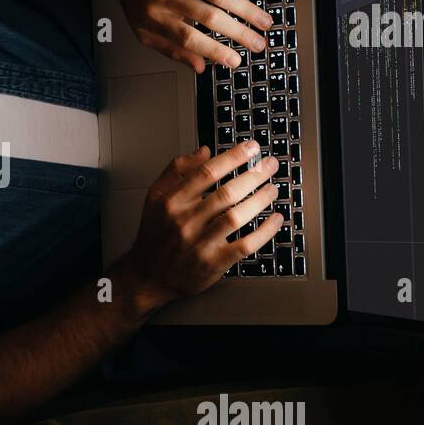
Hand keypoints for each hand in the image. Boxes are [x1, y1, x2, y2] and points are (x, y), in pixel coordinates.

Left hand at [103, 0, 273, 72]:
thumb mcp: (142, 27)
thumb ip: (170, 49)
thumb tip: (199, 67)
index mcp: (156, 17)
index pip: (191, 40)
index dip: (216, 52)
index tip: (236, 61)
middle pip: (211, 19)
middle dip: (240, 34)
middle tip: (258, 44)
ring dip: (248, 10)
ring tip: (264, 22)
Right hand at [119, 141, 283, 307]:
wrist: (149, 276)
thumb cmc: (155, 235)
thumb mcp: (155, 197)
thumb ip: (177, 171)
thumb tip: (203, 151)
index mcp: (171, 202)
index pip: (207, 173)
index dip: (233, 157)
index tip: (250, 148)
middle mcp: (185, 221)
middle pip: (226, 193)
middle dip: (254, 175)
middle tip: (269, 165)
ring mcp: (199, 243)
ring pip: (236, 217)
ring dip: (260, 200)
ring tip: (272, 189)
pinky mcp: (213, 263)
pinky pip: (245, 245)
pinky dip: (264, 232)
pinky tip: (275, 220)